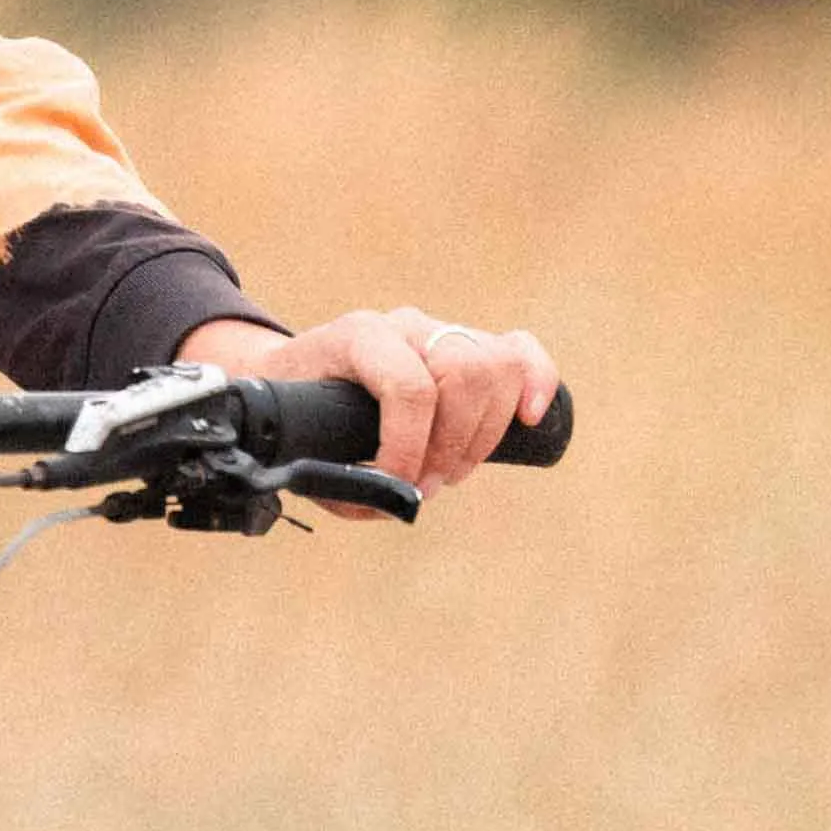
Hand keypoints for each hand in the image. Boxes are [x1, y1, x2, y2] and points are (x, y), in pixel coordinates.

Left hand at [177, 310, 559, 501]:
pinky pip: (520, 350)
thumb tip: (392, 504)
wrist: (293, 375)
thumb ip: (342, 484)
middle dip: (451, 445)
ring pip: (496, 366)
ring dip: (483, 434)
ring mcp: (440, 330)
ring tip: (451, 470)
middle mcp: (404, 326)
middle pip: (464, 374)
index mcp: (357, 337)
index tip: (399, 486)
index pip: (409, 387)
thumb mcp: (301, 447)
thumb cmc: (298, 415)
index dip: (411, 448)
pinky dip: (537, 382)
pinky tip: (530, 418)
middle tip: (426, 485)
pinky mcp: (469, 345)